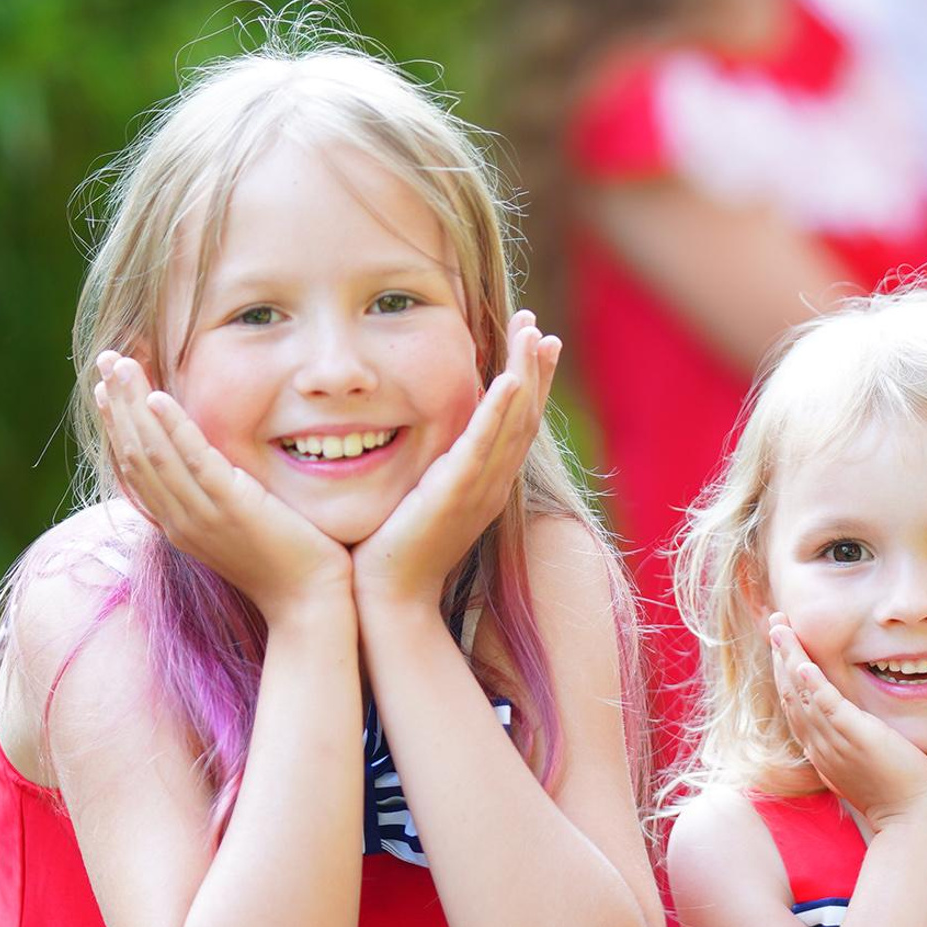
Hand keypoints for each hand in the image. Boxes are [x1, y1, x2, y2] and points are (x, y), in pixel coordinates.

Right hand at [92, 350, 347, 616]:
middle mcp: (180, 519)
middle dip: (116, 403)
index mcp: (178, 523)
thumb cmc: (287, 564)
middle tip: (103, 359)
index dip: (117, 424)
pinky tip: (157, 396)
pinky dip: (172, 427)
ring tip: (120, 363)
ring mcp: (202, 515)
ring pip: (153, 451)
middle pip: (134, 453)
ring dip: (133, 404)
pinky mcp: (231, 507)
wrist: (310, 603)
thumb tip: (217, 466)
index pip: (135, 467)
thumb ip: (221, 496)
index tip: (105, 387)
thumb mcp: (240, 526)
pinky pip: (193, 460)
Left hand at [351, 310, 561, 613]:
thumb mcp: (416, 498)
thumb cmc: (391, 553)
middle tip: (537, 326)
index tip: (533, 343)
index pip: (515, 424)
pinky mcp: (457, 494)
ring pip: (515, 423)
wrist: (389, 600)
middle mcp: (492, 485)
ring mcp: (479, 489)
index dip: (528, 382)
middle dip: (533, 368)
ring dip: (525, 375)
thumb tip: (407, 433)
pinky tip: (509, 379)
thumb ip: (425, 468)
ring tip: (533, 334)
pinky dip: (500, 410)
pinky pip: (485, 445)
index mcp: (485, 484)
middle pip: (526, 417)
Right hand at [767, 617, 926, 831]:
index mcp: (820, 749)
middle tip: (775, 624)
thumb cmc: (897, 792)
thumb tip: (854, 724)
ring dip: (788, 658)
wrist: (912, 818)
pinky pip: (827, 707)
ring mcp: (834, 742)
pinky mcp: (856, 737)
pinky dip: (812, 684)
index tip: (782, 645)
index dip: (784, 672)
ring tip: (780, 628)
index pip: (795, 704)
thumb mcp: (865, 762)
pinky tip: (803, 663)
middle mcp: (819, 745)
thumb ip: (854, 741)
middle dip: (780, 656)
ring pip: (801, 694)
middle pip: (789, 694)